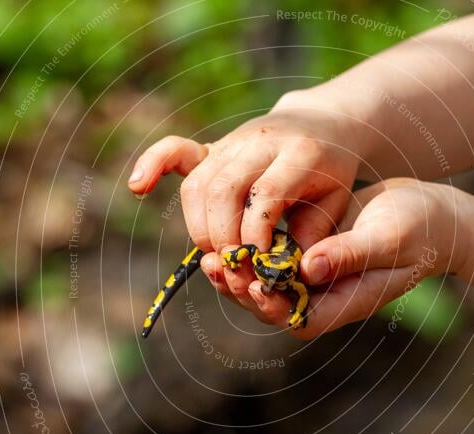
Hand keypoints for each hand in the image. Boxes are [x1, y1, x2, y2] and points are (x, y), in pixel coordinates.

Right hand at [128, 91, 364, 316]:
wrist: (323, 125)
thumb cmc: (331, 174)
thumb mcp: (336, 204)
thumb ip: (312, 235)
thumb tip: (280, 269)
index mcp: (300, 153)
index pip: (266, 195)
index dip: (256, 235)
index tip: (260, 264)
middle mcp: (260, 142)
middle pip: (223, 190)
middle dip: (223, 237)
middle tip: (234, 265)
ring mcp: (232, 142)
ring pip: (198, 183)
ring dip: (199, 227)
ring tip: (217, 255)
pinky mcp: (213, 147)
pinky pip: (176, 151)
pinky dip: (153, 165)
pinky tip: (137, 187)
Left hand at [204, 178, 473, 338]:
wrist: (427, 214)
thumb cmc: (416, 230)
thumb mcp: (387, 240)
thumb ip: (349, 256)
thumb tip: (309, 269)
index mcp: (342, 304)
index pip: (296, 318)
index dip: (268, 305)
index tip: (247, 282)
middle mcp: (322, 297)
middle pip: (270, 305)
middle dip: (239, 288)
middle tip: (212, 265)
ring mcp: (312, 279)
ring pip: (263, 284)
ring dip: (236, 271)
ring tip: (207, 253)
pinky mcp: (305, 255)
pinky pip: (268, 260)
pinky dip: (247, 251)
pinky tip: (225, 232)